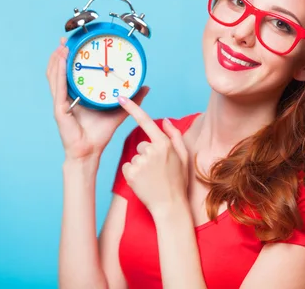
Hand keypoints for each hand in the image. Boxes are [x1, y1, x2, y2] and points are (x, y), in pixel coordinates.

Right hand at [46, 37, 148, 162]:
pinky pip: (59, 88)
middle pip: (58, 71)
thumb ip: (132, 98)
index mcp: (76, 96)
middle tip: (65, 39)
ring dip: (57, 59)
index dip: (69, 58)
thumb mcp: (119, 111)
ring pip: (55, 76)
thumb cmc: (100, 134)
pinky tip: (62, 61)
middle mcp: (66, 97)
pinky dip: (59, 73)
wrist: (91, 151)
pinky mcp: (59, 109)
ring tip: (62, 46)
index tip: (74, 43)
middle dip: (60, 54)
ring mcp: (60, 102)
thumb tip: (146, 86)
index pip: (69, 72)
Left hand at [117, 96, 188, 215]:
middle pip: (142, 145)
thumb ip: (174, 136)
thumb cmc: (178, 181)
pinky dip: (133, 174)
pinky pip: (128, 167)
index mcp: (164, 143)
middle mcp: (151, 150)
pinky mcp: (130, 173)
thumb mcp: (183, 156)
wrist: (170, 206)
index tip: (121, 98)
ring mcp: (140, 162)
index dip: (132, 108)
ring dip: (141, 166)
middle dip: (147, 155)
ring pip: (135, 157)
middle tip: (158, 170)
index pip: (145, 121)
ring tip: (152, 178)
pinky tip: (144, 182)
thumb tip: (165, 121)